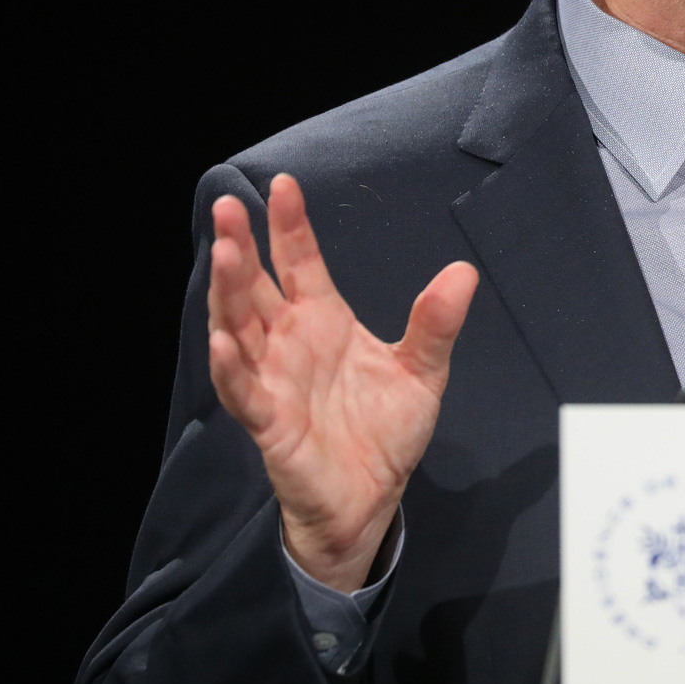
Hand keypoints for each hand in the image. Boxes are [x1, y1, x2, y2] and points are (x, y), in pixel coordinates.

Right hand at [206, 173, 478, 591]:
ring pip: (238, 328)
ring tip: (223, 254)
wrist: (372, 498)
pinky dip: (230, 367)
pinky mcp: (269, 423)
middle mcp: (290, 343)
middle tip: (228, 207)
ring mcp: (274, 380)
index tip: (284, 185)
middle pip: (255, 287)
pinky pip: (243, 391)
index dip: (289, 226)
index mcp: (323, 320)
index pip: (300, 262)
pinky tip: (221, 342)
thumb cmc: (384, 432)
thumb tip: (463, 271)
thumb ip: (436, 323)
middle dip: (239, 247)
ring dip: (227, 293)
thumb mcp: (422, 371)